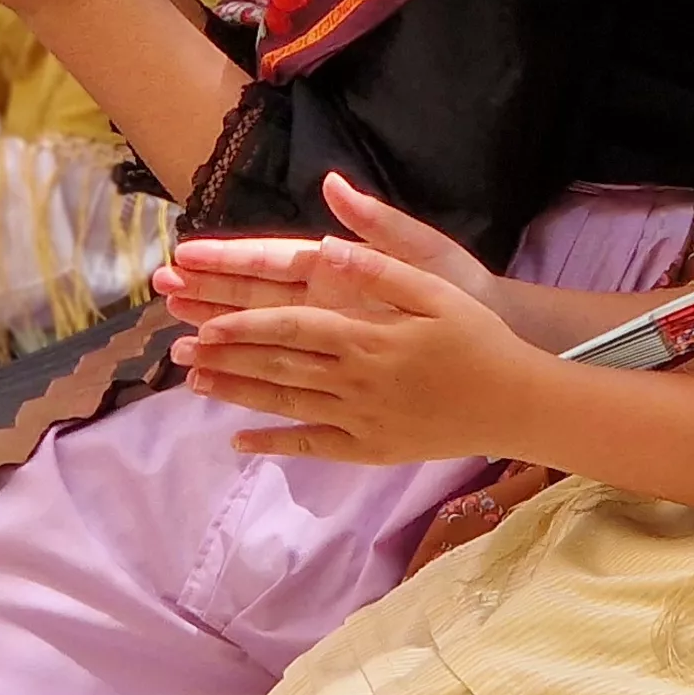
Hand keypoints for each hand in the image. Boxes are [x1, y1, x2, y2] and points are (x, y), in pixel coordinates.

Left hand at [168, 176, 550, 463]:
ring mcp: (360, 419)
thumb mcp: (435, 290)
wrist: (515, 401)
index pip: (292, 328)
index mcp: (367, 336)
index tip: (205, 321)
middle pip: (278, 367)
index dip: (245, 325)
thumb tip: (327, 246)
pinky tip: (239, 441)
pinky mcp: (370, 448)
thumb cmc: (478, 337)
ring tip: (193, 385)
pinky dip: (274, 443)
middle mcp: (355, 380)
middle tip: (177, 352)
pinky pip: (313, 446)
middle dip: (224, 358)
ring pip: (286, 404)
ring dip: (236, 394)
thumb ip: (379, 268)